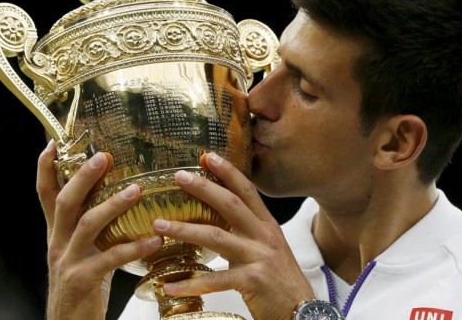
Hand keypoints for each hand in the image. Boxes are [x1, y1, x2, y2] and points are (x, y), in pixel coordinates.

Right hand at [36, 141, 162, 319]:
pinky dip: (134, 247)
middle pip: (65, 202)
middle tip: (104, 156)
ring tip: (137, 190)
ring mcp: (68, 261)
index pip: (45, 195)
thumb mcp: (81, 251)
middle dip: (82, 176)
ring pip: (87, 225)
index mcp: (57, 233)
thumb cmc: (83, 284)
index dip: (45, 168)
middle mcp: (58, 243)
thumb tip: (120, 197)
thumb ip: (92, 228)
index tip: (53, 143)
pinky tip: (156, 240)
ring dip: (112, 205)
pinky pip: (110, 259)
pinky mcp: (83, 280)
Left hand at [151, 152, 314, 319]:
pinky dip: (190, 283)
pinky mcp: (252, 281)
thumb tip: (220, 222)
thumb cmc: (281, 280)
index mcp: (267, 226)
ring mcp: (258, 257)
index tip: (207, 156)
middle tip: (179, 176)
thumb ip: (248, 233)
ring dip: (185, 229)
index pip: (247, 191)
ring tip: (160, 224)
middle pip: (230, 205)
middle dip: (203, 188)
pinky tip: (170, 285)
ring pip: (216, 237)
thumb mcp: (269, 249)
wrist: (301, 310)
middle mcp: (264, 237)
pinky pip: (215, 280)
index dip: (228, 172)